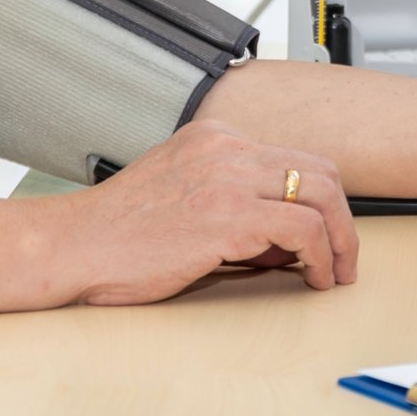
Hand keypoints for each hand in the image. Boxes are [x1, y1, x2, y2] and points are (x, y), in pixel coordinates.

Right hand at [58, 120, 358, 303]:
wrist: (71, 246)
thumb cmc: (117, 235)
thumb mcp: (181, 198)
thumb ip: (233, 206)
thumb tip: (285, 241)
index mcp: (214, 138)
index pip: (295, 157)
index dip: (322, 200)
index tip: (328, 234)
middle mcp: (226, 147)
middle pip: (321, 169)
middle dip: (343, 218)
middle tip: (345, 256)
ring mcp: (227, 176)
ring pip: (323, 193)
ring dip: (341, 239)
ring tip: (336, 272)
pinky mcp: (226, 215)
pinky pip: (302, 228)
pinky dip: (322, 256)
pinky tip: (315, 278)